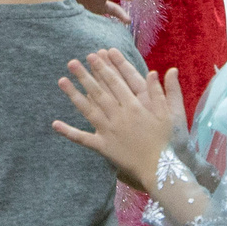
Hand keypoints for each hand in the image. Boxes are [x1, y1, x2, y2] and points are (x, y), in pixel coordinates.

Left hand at [52, 50, 179, 190]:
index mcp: (135, 107)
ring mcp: (108, 131)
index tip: (93, 56)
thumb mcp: (171, 115)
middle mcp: (119, 116)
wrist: (160, 169)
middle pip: (99, 92)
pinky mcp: (103, 147)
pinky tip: (55, 124)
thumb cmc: (167, 142)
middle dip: (85, 76)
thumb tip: (154, 71)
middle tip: (72, 62)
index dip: (104, 68)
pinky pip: (83, 138)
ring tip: (62, 80)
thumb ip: (163, 92)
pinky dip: (69, 132)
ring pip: (88, 110)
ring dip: (74, 95)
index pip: (116, 83)